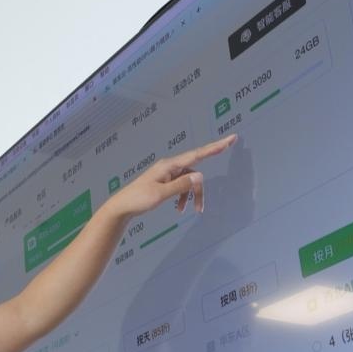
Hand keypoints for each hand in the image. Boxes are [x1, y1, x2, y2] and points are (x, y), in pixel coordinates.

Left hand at [104, 133, 237, 220]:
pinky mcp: (164, 182)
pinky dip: (182, 197)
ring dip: (190, 196)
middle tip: (201, 208)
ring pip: (188, 182)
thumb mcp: (161, 194)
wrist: (121, 207)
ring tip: (187, 212)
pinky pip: (180, 186)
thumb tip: (200, 176)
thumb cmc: (138, 199)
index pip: (197, 154)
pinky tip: (179, 209)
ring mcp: (166, 174)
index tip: (231, 139)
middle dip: (198, 191)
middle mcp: (169, 166)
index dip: (216, 147)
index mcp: (169, 165)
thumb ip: (181, 185)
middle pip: (194, 173)